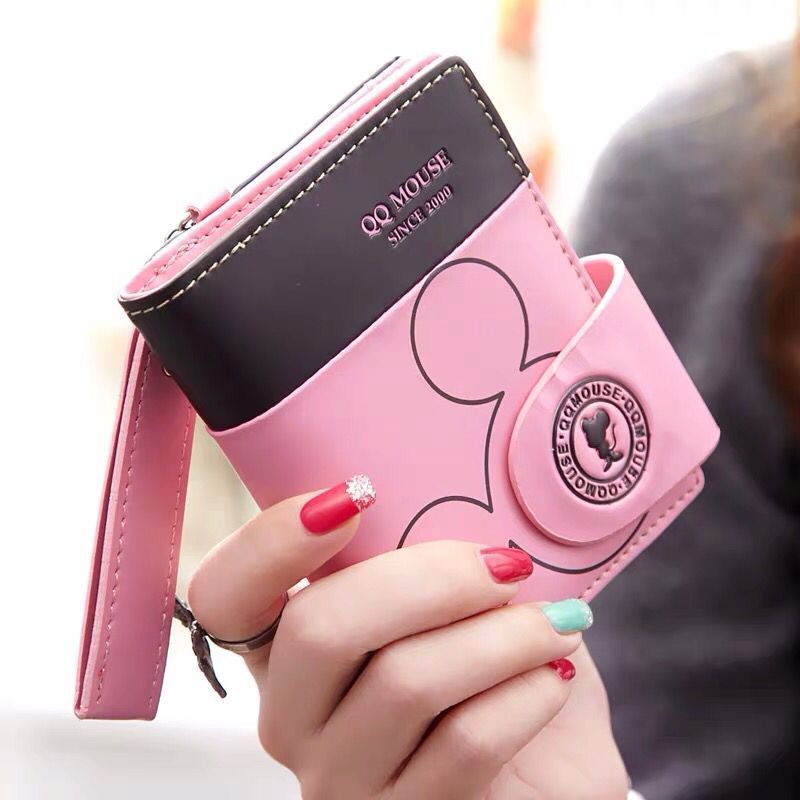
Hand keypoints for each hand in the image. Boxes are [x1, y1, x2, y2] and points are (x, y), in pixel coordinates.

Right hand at [188, 477, 627, 798]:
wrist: (550, 771)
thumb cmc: (495, 667)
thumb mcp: (451, 598)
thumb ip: (428, 548)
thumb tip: (460, 474)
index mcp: (285, 645)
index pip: (224, 594)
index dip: (271, 540)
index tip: (357, 494)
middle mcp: (292, 716)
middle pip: (321, 628)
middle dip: (431, 579)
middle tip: (506, 562)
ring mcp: (340, 779)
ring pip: (405, 684)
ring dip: (501, 636)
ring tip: (556, 621)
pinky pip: (464, 743)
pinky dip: (525, 693)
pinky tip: (553, 674)